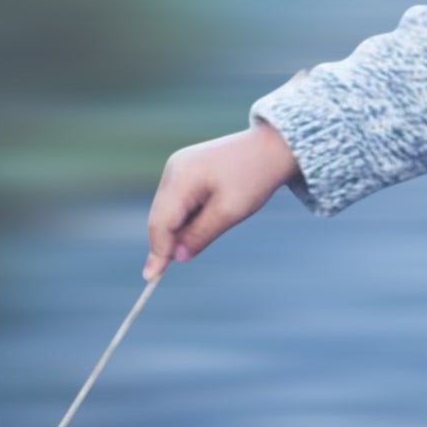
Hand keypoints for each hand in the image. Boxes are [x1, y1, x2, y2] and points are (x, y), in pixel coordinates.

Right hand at [143, 121, 299, 280]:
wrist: (274, 146)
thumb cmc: (255, 177)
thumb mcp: (229, 212)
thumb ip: (200, 235)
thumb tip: (176, 257)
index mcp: (182, 176)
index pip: (160, 222)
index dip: (158, 252)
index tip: (152, 279)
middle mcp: (174, 168)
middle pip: (160, 216)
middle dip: (170, 240)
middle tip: (184, 259)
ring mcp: (179, 166)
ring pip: (168, 209)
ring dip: (181, 227)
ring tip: (214, 223)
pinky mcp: (187, 168)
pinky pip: (178, 199)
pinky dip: (188, 214)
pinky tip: (209, 215)